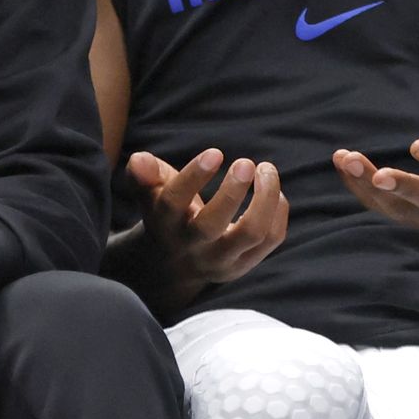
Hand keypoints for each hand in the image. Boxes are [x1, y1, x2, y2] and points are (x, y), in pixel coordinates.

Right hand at [131, 149, 287, 285]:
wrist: (173, 263)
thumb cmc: (165, 212)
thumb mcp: (148, 192)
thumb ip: (142, 174)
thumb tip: (141, 160)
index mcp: (163, 223)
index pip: (174, 202)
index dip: (194, 176)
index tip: (215, 153)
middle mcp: (190, 246)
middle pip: (211, 225)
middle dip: (231, 192)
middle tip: (246, 163)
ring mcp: (220, 259)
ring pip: (250, 234)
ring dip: (265, 200)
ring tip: (266, 169)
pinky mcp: (244, 265)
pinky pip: (271, 239)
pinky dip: (278, 211)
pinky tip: (273, 191)